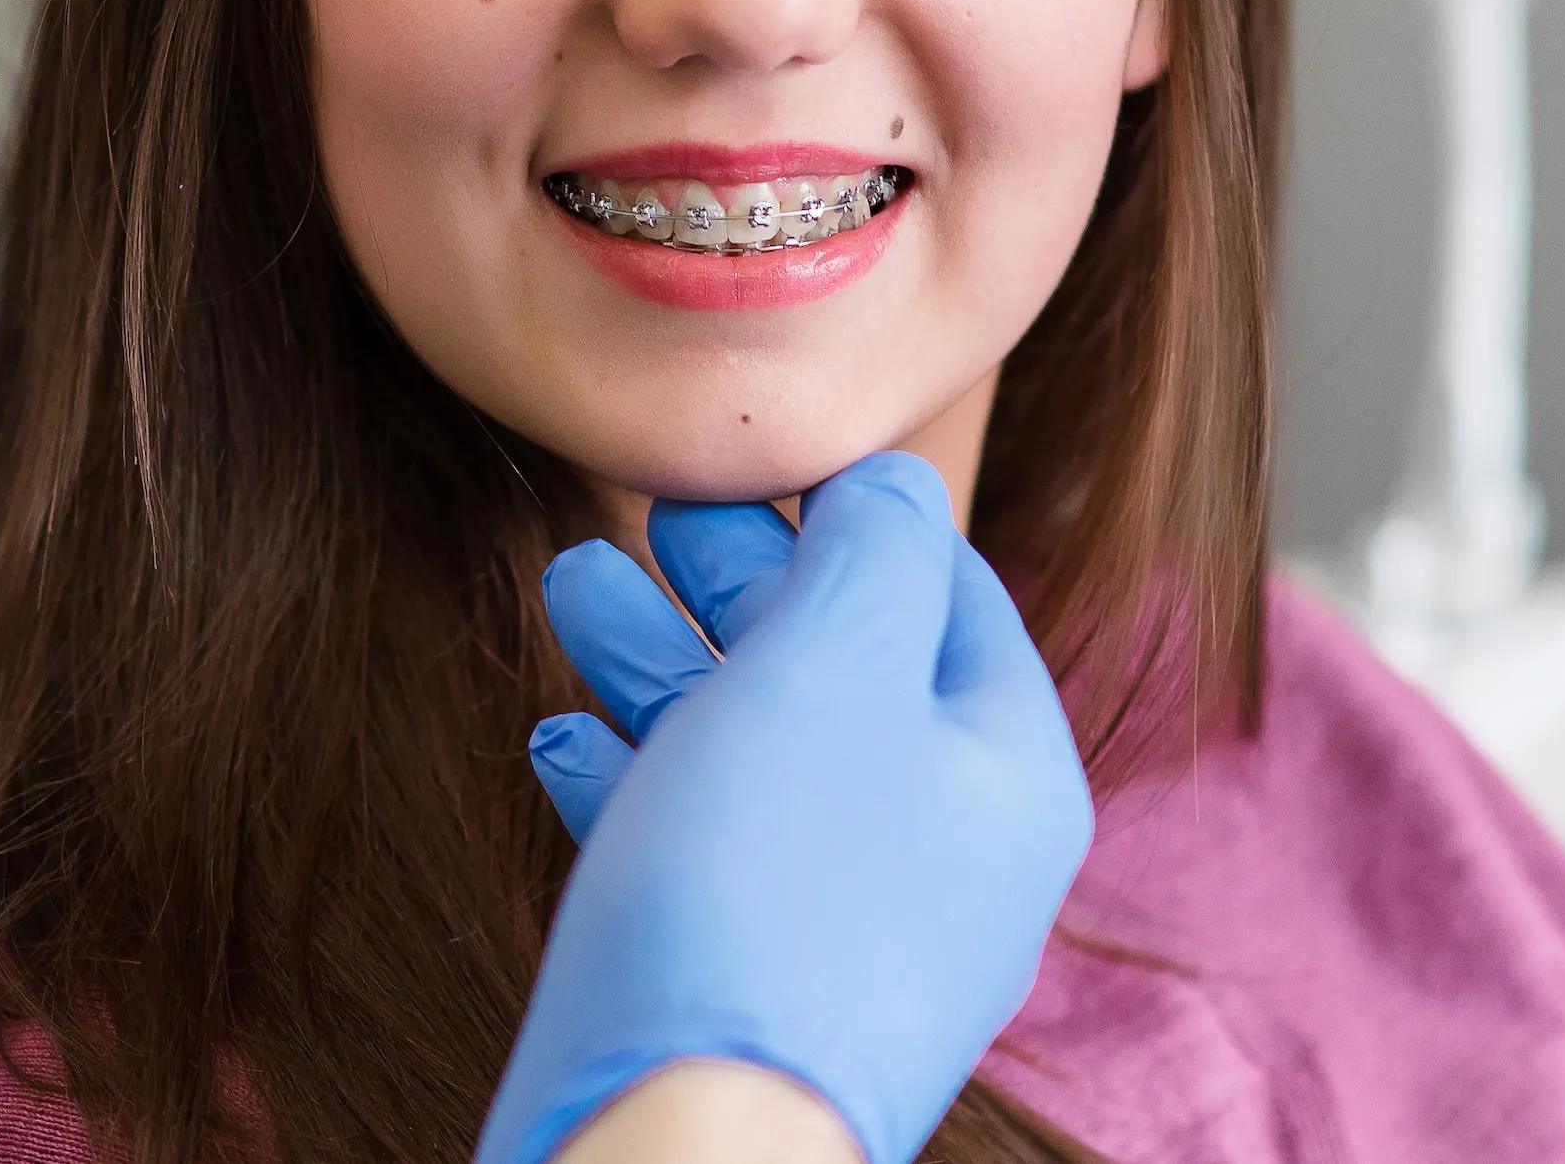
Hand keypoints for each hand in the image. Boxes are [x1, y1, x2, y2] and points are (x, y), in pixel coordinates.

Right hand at [479, 453, 1091, 1163]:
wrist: (686, 1141)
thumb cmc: (768, 889)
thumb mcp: (834, 666)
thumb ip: (874, 553)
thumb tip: (893, 486)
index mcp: (1005, 774)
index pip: (950, 595)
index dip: (847, 516)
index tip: (749, 468)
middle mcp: (946, 860)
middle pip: (844, 674)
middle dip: (735, 586)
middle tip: (647, 517)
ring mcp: (850, 937)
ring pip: (757, 759)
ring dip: (662, 662)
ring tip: (569, 588)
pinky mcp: (752, 992)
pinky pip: (702, 859)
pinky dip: (635, 782)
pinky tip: (560, 741)